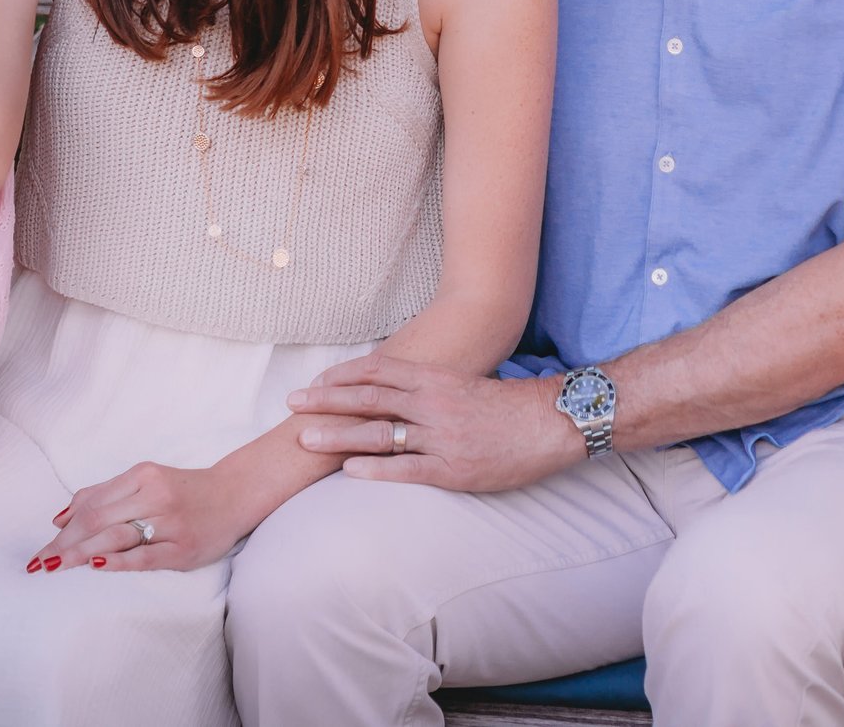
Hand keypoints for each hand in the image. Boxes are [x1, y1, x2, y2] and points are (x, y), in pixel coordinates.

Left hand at [27, 460, 252, 575]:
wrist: (236, 494)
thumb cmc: (185, 491)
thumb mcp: (146, 481)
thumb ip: (105, 494)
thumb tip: (60, 518)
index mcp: (143, 475)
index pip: (91, 504)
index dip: (62, 529)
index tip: (39, 550)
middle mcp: (155, 495)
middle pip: (97, 520)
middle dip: (62, 544)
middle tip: (37, 565)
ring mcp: (171, 522)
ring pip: (116, 536)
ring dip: (79, 553)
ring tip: (54, 567)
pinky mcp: (184, 548)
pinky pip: (145, 556)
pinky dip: (118, 560)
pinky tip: (96, 565)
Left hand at [289, 357, 582, 492]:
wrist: (552, 423)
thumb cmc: (509, 407)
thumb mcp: (466, 386)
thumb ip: (432, 389)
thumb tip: (398, 393)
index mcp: (437, 380)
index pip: (378, 372)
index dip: (342, 377)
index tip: (315, 382)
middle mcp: (433, 404)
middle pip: (369, 398)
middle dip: (326, 400)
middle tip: (292, 402)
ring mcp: (441, 437)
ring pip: (379, 433)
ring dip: (338, 435)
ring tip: (305, 437)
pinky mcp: (453, 469)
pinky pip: (406, 469)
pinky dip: (374, 469)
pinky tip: (348, 471)